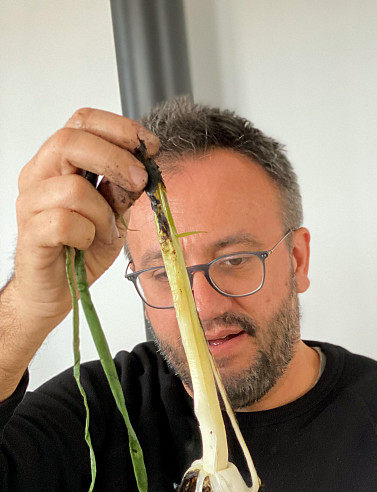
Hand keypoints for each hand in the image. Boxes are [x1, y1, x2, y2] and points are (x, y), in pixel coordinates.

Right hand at [13, 107, 159, 324]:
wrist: (57, 289)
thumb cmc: (80, 248)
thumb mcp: (114, 214)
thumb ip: (123, 190)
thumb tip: (142, 168)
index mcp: (59, 162)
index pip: (83, 121)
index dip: (120, 128)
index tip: (150, 146)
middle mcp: (39, 175)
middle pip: (72, 140)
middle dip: (116, 159)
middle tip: (139, 181)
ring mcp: (31, 203)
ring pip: (73, 188)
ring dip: (102, 213)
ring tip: (103, 231)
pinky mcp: (31, 232)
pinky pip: (65, 223)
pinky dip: (86, 235)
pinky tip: (85, 244)